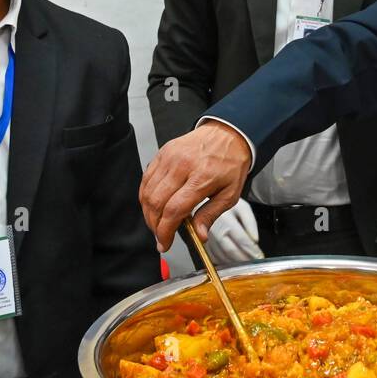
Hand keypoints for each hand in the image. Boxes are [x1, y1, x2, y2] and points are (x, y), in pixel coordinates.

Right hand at [141, 121, 252, 252]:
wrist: (228, 134)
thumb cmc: (230, 163)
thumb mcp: (230, 193)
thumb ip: (211, 214)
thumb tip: (199, 234)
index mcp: (202, 177)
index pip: (175, 210)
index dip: (165, 231)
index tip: (164, 243)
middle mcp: (182, 166)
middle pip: (156, 203)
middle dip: (154, 225)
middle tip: (160, 236)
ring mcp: (169, 158)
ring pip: (147, 192)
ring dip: (148, 212)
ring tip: (157, 223)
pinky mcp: (162, 153)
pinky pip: (146, 178)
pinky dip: (145, 195)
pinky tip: (154, 204)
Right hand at [206, 198, 263, 264]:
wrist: (205, 200)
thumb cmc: (225, 202)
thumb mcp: (242, 208)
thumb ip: (250, 223)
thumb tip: (254, 239)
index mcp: (226, 220)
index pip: (241, 240)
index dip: (251, 250)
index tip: (258, 256)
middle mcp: (214, 229)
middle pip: (230, 250)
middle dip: (243, 259)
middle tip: (253, 261)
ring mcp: (206, 237)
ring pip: (221, 256)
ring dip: (234, 262)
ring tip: (244, 262)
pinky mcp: (202, 242)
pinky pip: (212, 256)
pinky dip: (222, 261)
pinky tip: (230, 261)